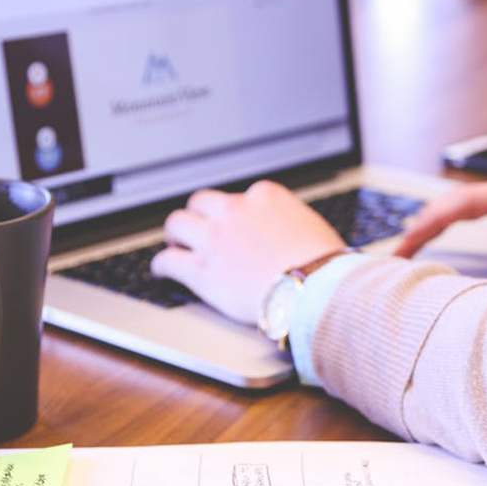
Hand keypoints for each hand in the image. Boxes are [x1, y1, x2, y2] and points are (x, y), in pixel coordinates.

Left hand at [151, 180, 345, 323]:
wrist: (316, 289)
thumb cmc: (324, 264)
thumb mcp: (311, 226)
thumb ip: (290, 222)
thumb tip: (291, 233)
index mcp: (265, 196)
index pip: (239, 196)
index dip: (233, 213)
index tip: (232, 223)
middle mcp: (235, 210)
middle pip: (201, 202)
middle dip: (198, 215)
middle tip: (197, 229)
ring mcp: (215, 239)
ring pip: (178, 224)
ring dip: (176, 234)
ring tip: (176, 244)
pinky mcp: (202, 270)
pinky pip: (168, 261)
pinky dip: (162, 265)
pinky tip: (162, 270)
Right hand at [394, 173, 486, 287]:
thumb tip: (479, 299)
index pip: (463, 204)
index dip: (427, 225)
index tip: (403, 249)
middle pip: (454, 203)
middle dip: (421, 227)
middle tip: (392, 260)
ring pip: (463, 209)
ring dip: (433, 229)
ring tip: (404, 258)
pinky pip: (478, 219)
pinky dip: (452, 233)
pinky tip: (435, 252)